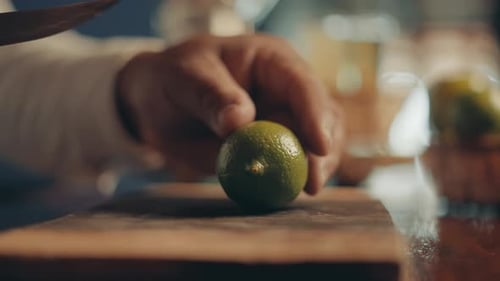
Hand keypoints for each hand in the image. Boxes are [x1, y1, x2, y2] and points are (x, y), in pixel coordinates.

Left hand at [115, 34, 343, 194]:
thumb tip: (240, 121)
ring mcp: (283, 120)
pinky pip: (291, 166)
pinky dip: (289, 181)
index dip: (315, 115)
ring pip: (317, 146)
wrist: (158, 105)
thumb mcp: (182, 78)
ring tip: (296, 190)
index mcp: (270, 61)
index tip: (319, 147)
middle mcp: (285, 90)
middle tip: (310, 183)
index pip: (302, 85)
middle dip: (322, 151)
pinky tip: (281, 192)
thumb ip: (210, 96)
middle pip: (323, 118)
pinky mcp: (274, 147)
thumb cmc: (171, 78)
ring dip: (312, 169)